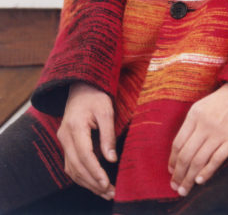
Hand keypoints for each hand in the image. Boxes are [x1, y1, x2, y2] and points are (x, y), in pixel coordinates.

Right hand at [57, 83, 116, 199]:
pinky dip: (82, 177)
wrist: (81, 88)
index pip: (84, 155)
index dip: (95, 171)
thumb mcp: (106, 110)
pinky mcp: (66, 145)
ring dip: (87, 183)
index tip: (106, 183)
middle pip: (76, 166)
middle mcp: (65, 137)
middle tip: (110, 192)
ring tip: (105, 192)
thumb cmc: (96, 97)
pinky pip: (71, 166)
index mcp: (75, 126)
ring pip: (72, 169)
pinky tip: (94, 183)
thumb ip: (108, 134)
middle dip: (92, 182)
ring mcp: (63, 142)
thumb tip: (112, 159)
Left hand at [168, 83, 227, 196]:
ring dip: (189, 178)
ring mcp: (219, 133)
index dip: (172, 161)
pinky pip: (216, 160)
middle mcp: (205, 124)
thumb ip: (191, 125)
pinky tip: (200, 181)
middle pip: (186, 155)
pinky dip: (207, 172)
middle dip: (179, 174)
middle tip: (176, 187)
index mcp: (195, 114)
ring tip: (185, 190)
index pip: (178, 143)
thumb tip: (180, 150)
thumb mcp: (203, 106)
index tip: (171, 172)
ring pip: (199, 161)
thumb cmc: (224, 100)